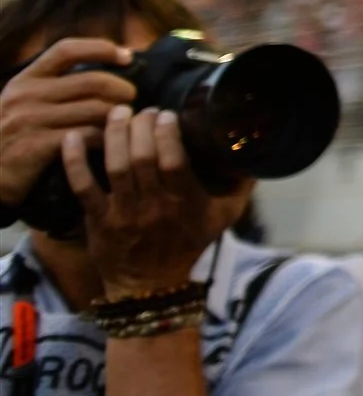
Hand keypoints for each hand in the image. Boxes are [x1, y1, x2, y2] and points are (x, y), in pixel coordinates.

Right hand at [0, 38, 137, 206]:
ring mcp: (31, 120)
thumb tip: (105, 69)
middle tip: (132, 99)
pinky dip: (107, 138)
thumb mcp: (24, 103)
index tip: (127, 56)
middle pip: (92, 81)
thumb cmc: (13, 137)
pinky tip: (112, 143)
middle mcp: (26, 95)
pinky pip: (89, 136)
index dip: (101, 48)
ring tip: (126, 123)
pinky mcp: (38, 146)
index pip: (67, 49)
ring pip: (96, 109)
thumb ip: (55, 86)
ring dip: (119, 116)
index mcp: (25, 79)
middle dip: (122, 89)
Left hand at [61, 106, 253, 300]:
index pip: (174, 162)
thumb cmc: (189, 244)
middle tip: (143, 110)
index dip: (167, 134)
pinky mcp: (98, 219)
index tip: (166, 114)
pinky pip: (82, 187)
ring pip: (115, 166)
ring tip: (118, 113)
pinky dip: (75, 161)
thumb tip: (257, 154)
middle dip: (140, 126)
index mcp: (184, 202)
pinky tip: (72, 137)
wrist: (151, 285)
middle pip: (143, 158)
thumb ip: (241, 186)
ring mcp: (123, 212)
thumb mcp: (224, 217)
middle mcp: (153, 206)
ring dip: (114, 135)